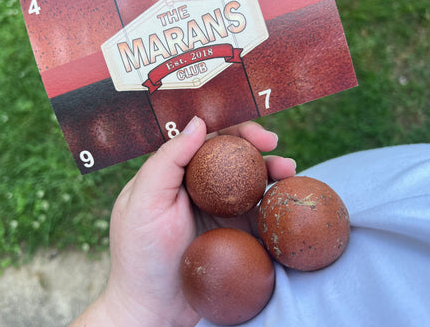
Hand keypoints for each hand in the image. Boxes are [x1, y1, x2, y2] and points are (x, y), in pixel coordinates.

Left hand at [70, 116, 295, 326]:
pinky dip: (275, 204)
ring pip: (251, 182)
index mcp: (176, 173)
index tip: (259, 135)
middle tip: (278, 152)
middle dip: (259, 149)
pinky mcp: (234, 233)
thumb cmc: (140, 254)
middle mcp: (199, 187)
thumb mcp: (144, 202)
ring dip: (273, 174)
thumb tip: (199, 122)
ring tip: (290, 174)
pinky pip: (259, 213)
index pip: (208, 141)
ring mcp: (218, 210)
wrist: (154, 309)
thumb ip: (168, 160)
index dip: (234, 131)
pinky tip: (286, 201)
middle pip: (234, 158)